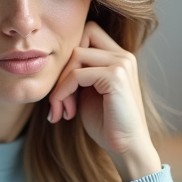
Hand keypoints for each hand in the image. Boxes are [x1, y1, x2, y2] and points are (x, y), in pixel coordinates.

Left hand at [47, 22, 161, 181]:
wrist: (127, 149)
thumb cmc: (107, 125)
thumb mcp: (88, 92)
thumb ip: (78, 72)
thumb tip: (54, 60)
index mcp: (119, 57)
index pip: (87, 33)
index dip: (70, 55)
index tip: (64, 87)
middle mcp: (123, 56)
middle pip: (80, 37)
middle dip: (63, 66)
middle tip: (59, 99)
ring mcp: (121, 64)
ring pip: (75, 55)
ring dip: (61, 84)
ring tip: (62, 109)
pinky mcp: (116, 76)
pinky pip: (76, 75)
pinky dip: (63, 93)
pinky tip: (66, 112)